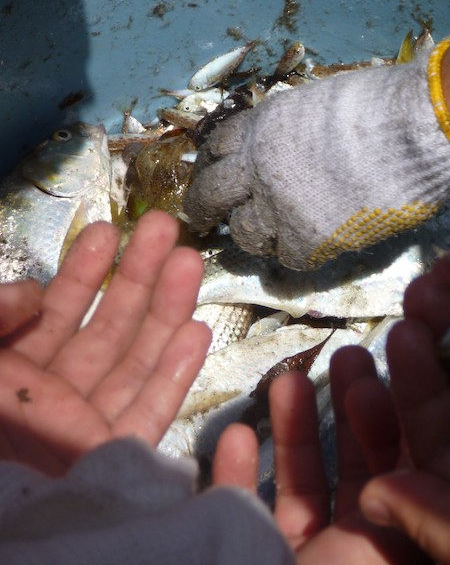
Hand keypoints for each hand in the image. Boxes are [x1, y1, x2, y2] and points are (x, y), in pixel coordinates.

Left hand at [0, 210, 210, 474]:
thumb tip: (37, 293)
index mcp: (12, 369)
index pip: (57, 314)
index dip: (83, 272)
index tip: (108, 231)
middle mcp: (52, 393)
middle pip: (108, 329)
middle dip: (137, 276)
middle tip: (162, 227)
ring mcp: (83, 425)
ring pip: (136, 362)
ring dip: (166, 310)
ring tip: (188, 259)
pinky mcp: (109, 457)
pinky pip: (150, 412)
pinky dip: (176, 373)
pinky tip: (195, 330)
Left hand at [182, 49, 449, 269]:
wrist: (413, 130)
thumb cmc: (381, 105)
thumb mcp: (319, 103)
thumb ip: (295, 129)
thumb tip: (296, 148)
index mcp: (262, 126)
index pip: (218, 149)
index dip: (216, 165)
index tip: (218, 176)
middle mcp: (258, 166)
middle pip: (211, 194)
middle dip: (204, 209)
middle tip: (205, 221)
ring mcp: (278, 206)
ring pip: (245, 234)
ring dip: (255, 236)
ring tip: (270, 237)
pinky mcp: (307, 239)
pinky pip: (289, 259)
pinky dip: (299, 255)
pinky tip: (313, 247)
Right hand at [212, 351, 427, 563]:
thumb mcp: (392, 550)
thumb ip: (413, 496)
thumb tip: (420, 443)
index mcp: (411, 537)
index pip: (427, 457)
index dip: (420, 397)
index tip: (408, 341)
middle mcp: (369, 542)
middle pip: (369, 461)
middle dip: (360, 401)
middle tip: (349, 354)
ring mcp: (318, 555)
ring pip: (311, 481)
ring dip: (299, 427)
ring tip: (289, 378)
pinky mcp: (265, 559)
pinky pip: (254, 513)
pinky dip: (240, 477)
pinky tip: (235, 435)